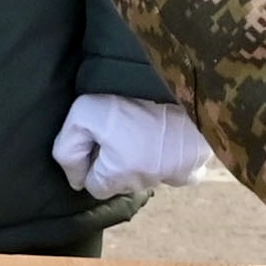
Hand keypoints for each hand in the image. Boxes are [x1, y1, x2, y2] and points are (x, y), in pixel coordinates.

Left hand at [51, 95, 214, 195]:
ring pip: (151, 177)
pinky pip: (185, 174)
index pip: (95, 186)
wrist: (179, 79)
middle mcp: (147, 182)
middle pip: (123, 182)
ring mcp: (175, 174)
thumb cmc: (128, 96)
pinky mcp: (197, 162)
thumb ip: (68, 149)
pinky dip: (176, 162)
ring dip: (144, 160)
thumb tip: (76, 179)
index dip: (92, 161)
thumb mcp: (83, 113)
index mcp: (119, 174)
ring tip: (144, 127)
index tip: (99, 138)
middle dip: (117, 163)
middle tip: (121, 129)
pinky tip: (170, 141)